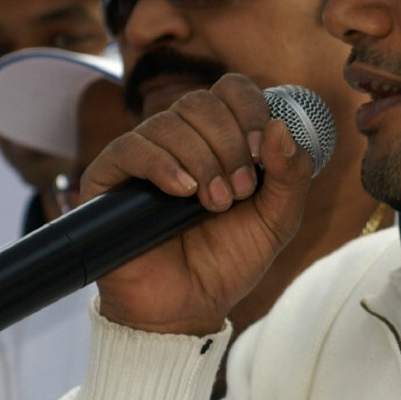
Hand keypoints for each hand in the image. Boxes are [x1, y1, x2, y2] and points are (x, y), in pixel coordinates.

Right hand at [78, 74, 311, 334]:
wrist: (187, 309)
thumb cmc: (228, 262)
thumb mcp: (277, 221)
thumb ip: (291, 176)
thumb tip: (282, 126)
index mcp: (220, 139)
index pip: (231, 90)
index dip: (249, 110)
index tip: (261, 152)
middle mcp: (180, 140)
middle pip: (201, 102)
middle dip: (229, 145)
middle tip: (239, 192)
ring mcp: (143, 157)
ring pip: (169, 123)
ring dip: (202, 160)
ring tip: (214, 204)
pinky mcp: (108, 179)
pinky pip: (130, 148)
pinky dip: (162, 164)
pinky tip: (182, 191)